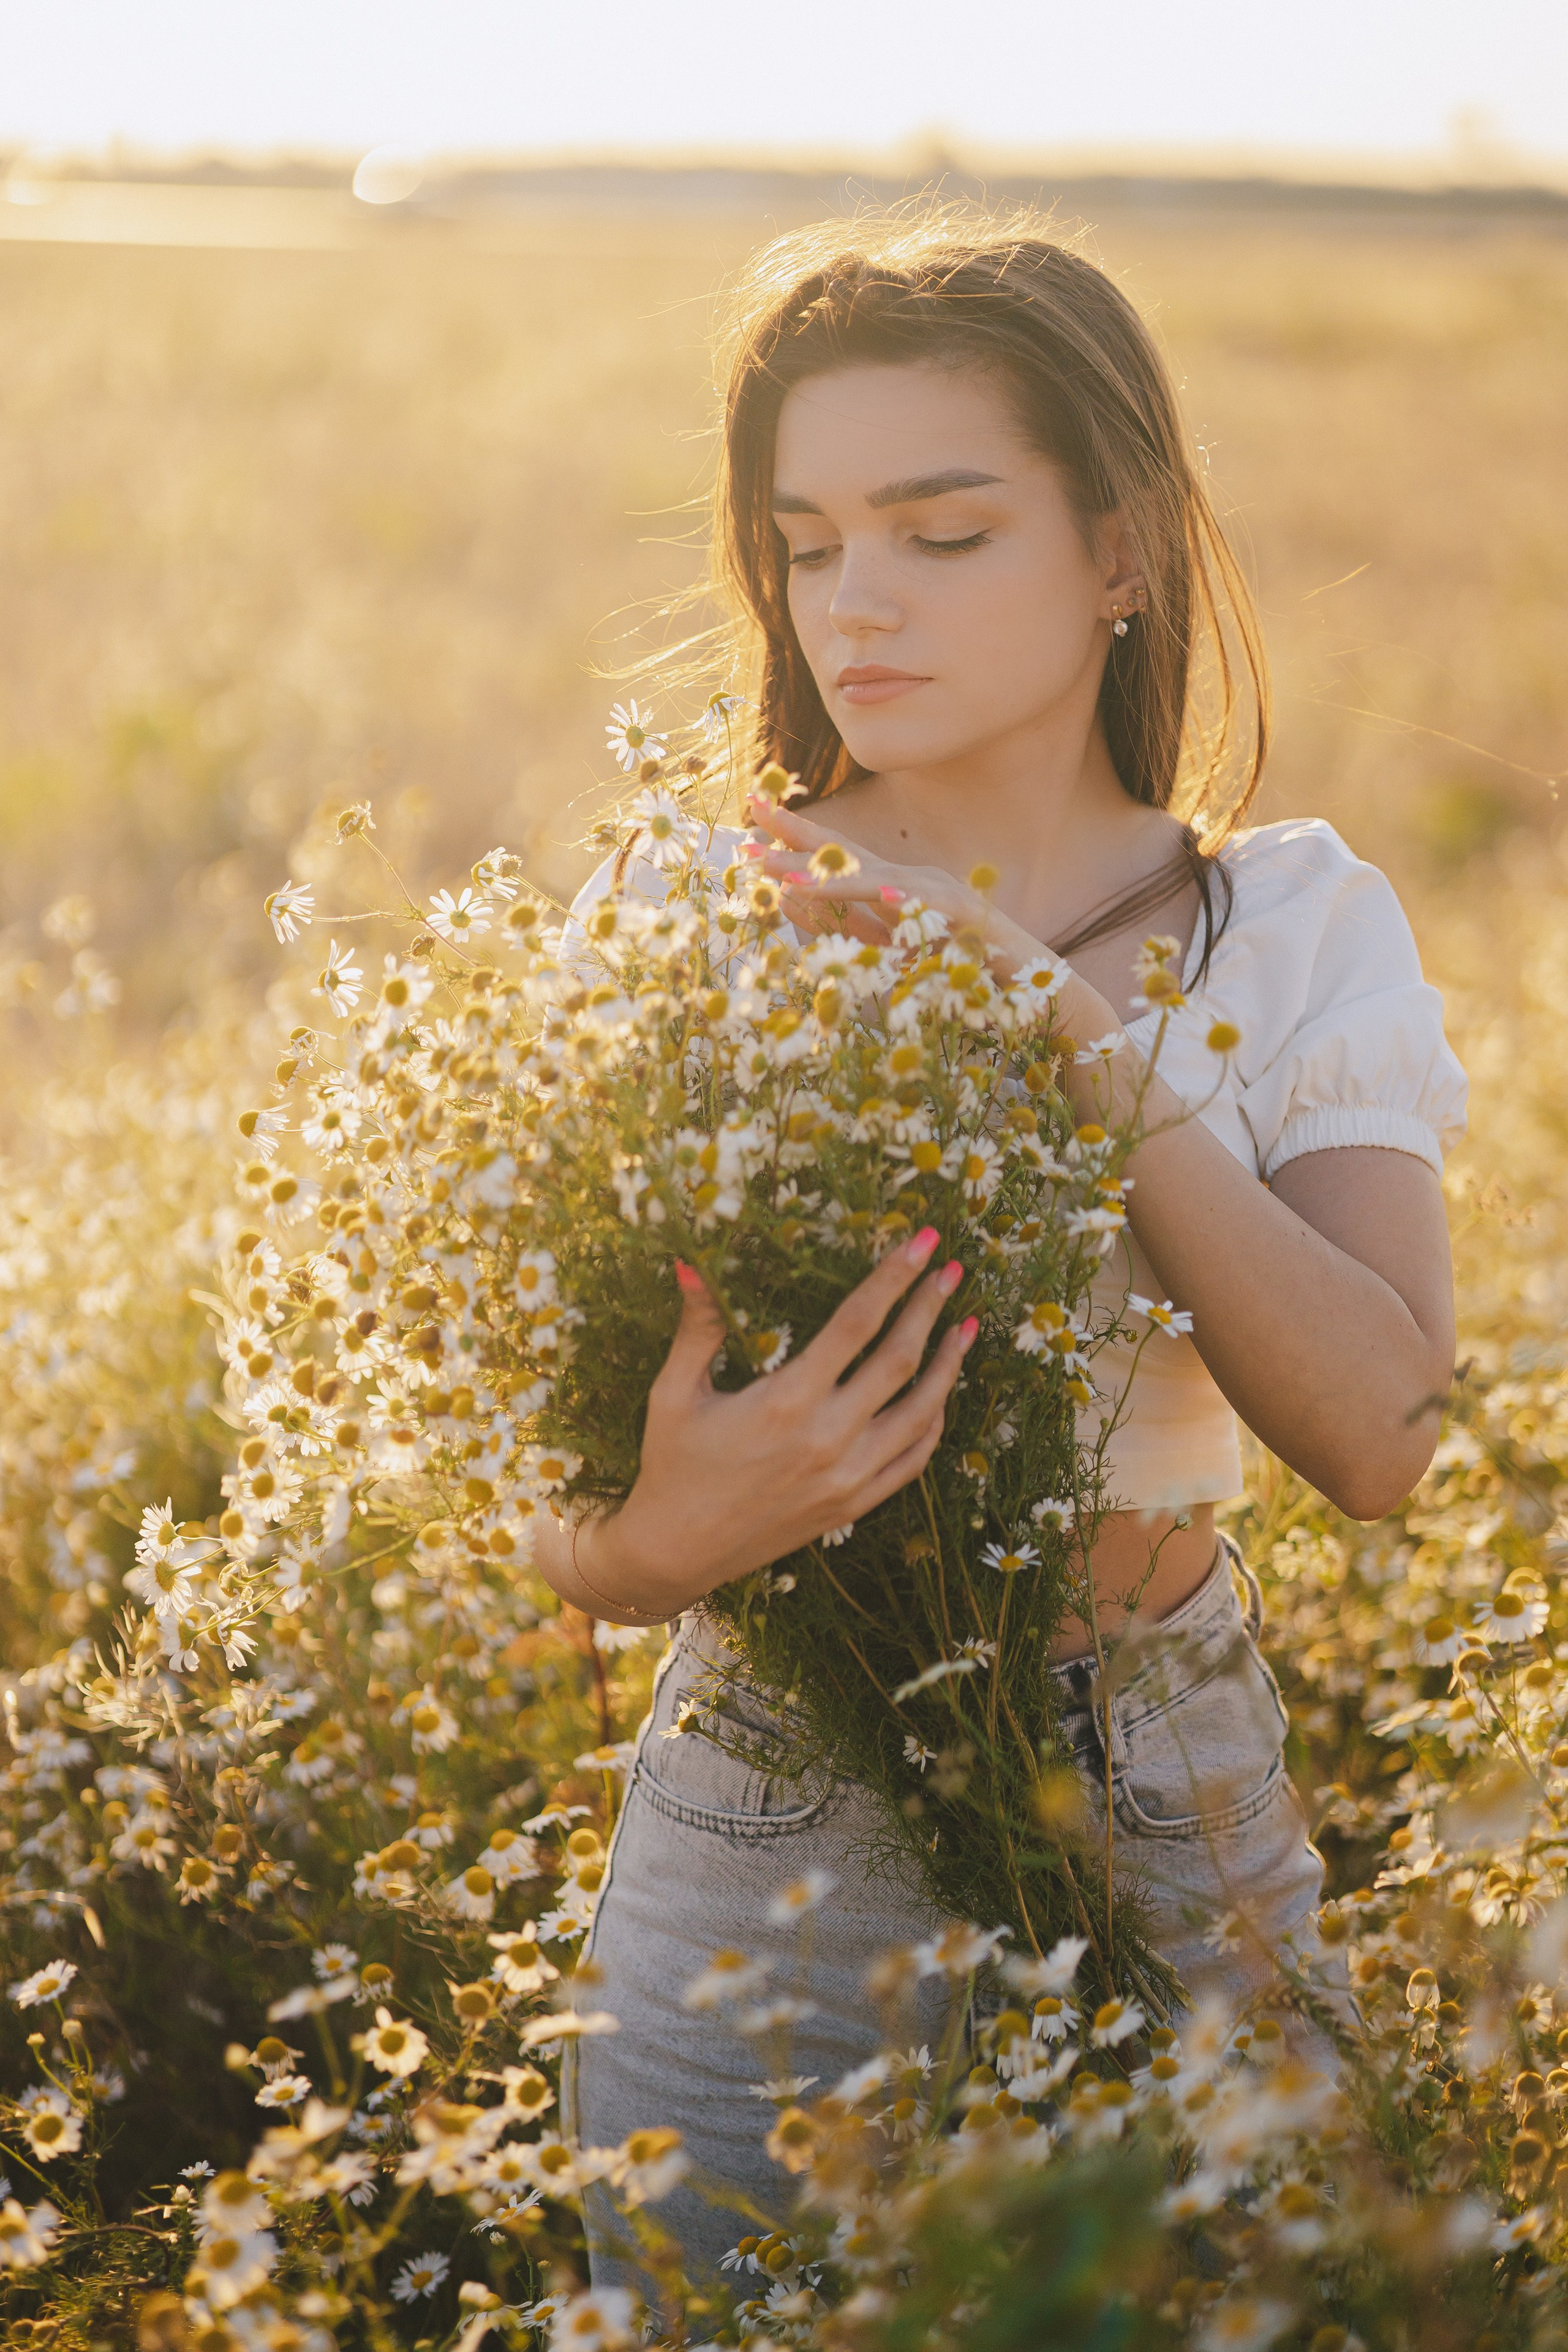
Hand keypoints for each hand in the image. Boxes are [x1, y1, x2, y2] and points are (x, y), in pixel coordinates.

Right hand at [575, 1226, 976, 1615]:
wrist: (678, 1550)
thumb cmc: (671, 1464)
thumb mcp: (674, 1391)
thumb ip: (698, 1326)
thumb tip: (693, 1262)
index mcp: (786, 1400)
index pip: (856, 1323)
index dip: (893, 1277)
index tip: (922, 1241)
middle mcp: (827, 1438)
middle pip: (900, 1359)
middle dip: (930, 1307)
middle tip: (953, 1268)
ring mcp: (848, 1476)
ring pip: (922, 1411)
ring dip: (950, 1364)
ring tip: (967, 1325)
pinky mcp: (855, 1504)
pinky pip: (913, 1460)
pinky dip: (934, 1423)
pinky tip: (941, 1394)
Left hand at [742, 794, 1122, 1100]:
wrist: (1031, 991)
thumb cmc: (959, 973)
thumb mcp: (887, 951)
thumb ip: (844, 927)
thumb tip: (791, 901)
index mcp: (890, 888)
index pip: (835, 856)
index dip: (794, 834)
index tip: (752, 815)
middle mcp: (910, 880)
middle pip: (847, 852)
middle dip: (798, 833)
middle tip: (752, 808)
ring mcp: (937, 893)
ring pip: (874, 880)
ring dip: (828, 877)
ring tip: (782, 874)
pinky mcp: (965, 916)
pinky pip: (925, 910)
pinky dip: (902, 903)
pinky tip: (879, 895)